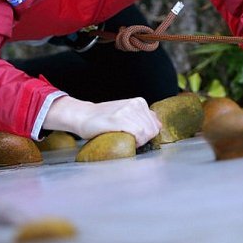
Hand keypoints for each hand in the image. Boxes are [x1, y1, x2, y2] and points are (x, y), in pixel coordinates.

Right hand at [42, 96, 161, 146]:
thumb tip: (159, 125)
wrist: (84, 116)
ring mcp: (127, 110)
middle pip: (152, 130)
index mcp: (139, 102)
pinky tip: (124, 138)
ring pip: (146, 132)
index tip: (136, 137)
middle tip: (130, 139)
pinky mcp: (119, 118)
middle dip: (144, 139)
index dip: (147, 135)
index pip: (156, 125)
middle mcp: (135, 104)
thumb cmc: (105, 118)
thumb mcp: (127, 113)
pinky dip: (135, 141)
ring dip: (138, 141)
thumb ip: (143, 117)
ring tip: (125, 138)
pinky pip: (138, 133)